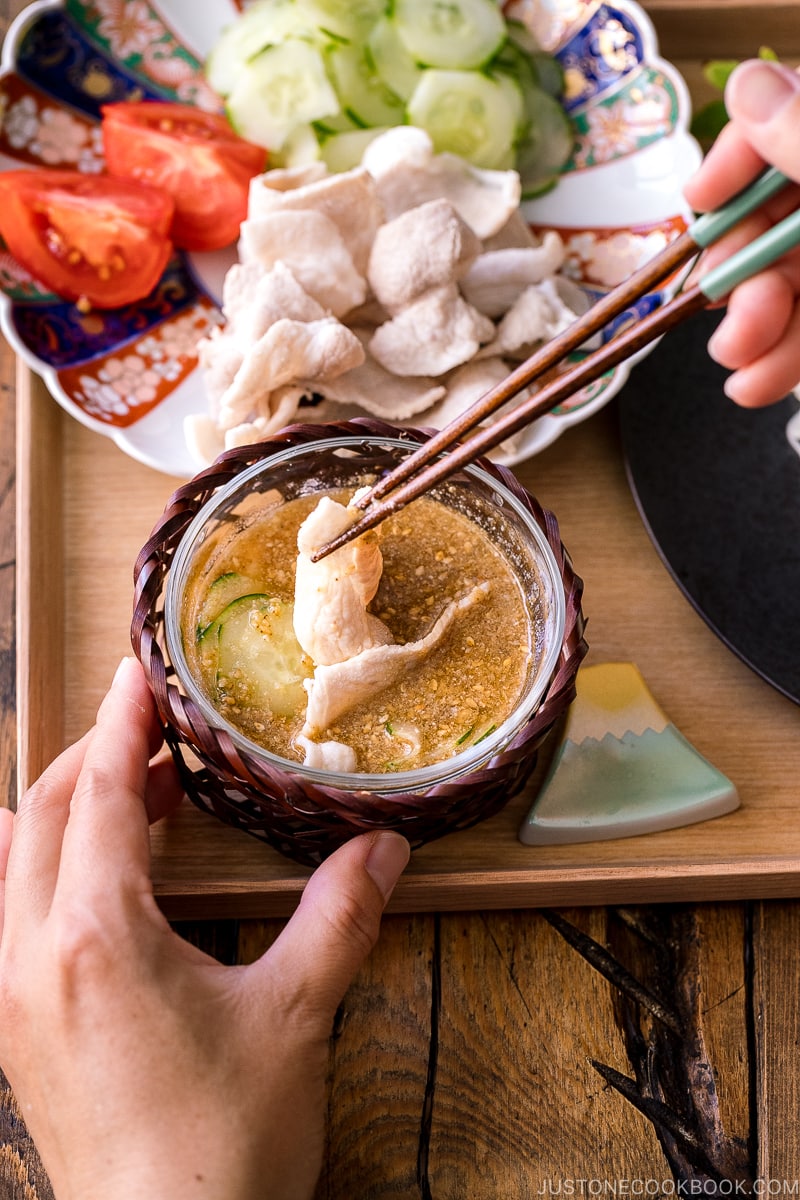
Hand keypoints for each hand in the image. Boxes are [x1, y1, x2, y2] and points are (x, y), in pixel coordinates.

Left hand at [0, 657, 409, 1199]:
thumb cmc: (222, 1146)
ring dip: (69, 810)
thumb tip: (382, 848)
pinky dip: (47, 866)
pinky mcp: (13, 1032)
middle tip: (163, 736)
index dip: (124, 726)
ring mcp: (10, 997)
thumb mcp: (294, 1016)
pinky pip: (8, 913)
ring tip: (144, 800)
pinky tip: (99, 879)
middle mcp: (30, 955)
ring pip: (13, 861)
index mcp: (95, 936)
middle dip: (98, 758)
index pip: (102, 796)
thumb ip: (339, 917)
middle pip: (44, 813)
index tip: (140, 675)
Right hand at [683, 59, 799, 405]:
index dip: (739, 162)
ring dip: (753, 332)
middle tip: (725, 306)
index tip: (703, 201)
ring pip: (787, 288)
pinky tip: (757, 384)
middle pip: (779, 223)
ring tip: (740, 367)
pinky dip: (780, 362)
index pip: (785, 129)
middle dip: (743, 272)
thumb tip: (752, 86)